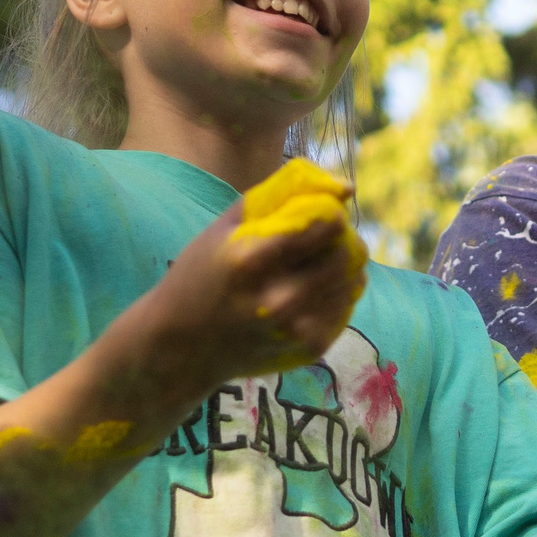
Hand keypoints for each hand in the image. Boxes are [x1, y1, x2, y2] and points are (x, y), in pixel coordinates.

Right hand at [143, 158, 368, 384]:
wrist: (182, 349)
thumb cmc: (201, 276)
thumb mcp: (224, 227)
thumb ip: (280, 195)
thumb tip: (346, 187)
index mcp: (251, 259)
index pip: (327, 222)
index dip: (330, 211)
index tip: (319, 213)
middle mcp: (276, 298)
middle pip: (346, 251)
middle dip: (340, 237)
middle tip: (322, 238)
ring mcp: (295, 328)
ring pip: (354, 279)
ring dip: (342, 264)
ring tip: (314, 263)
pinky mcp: (310, 348)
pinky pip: (347, 305)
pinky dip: (337, 292)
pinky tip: (311, 290)